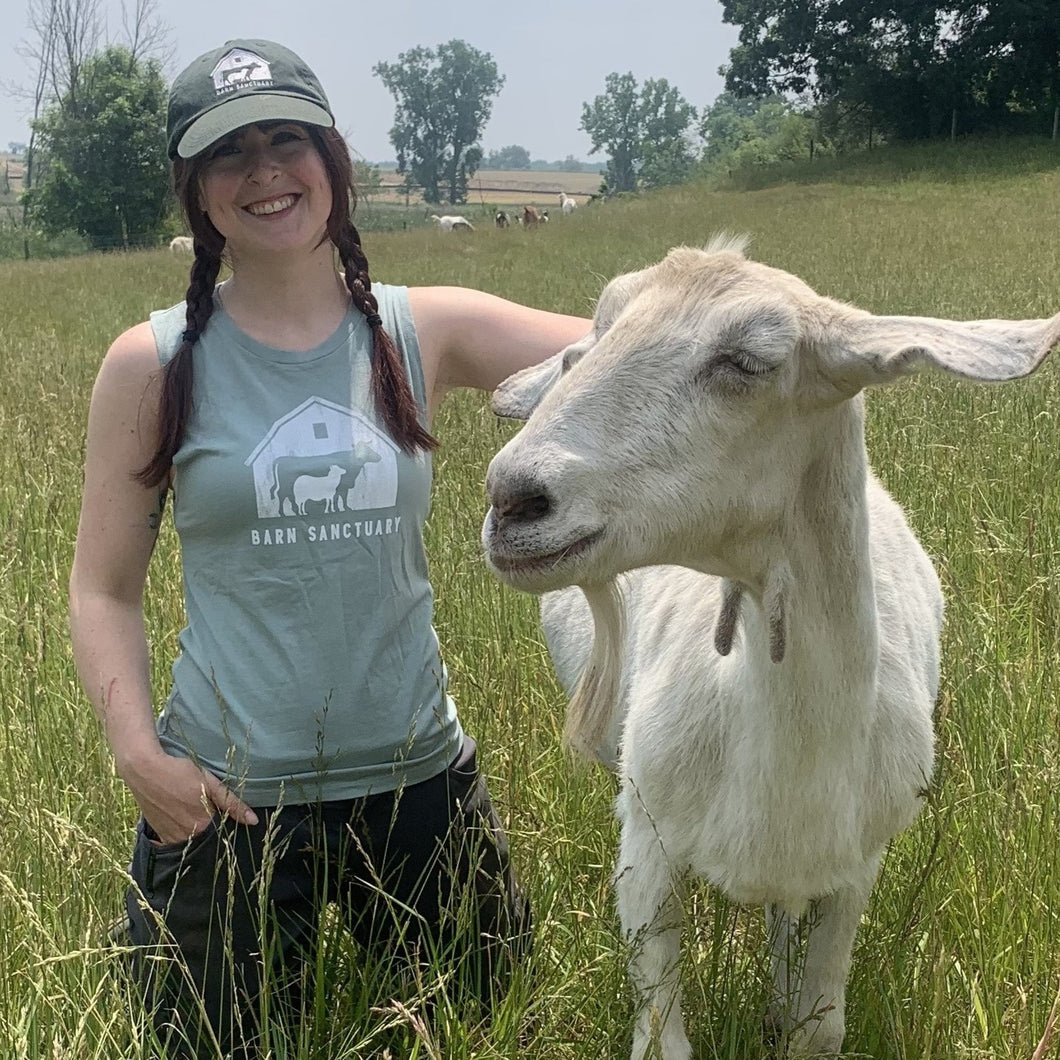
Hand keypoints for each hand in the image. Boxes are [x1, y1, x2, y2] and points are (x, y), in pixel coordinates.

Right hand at [122, 750, 258, 844]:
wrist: (143, 770)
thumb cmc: (179, 772)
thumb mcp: (209, 783)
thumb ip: (231, 803)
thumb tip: (253, 821)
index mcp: (202, 824)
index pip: (223, 835)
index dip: (228, 829)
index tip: (232, 822)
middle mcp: (186, 836)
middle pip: (207, 841)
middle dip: (213, 833)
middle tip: (213, 816)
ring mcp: (170, 837)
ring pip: (192, 842)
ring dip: (198, 834)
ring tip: (196, 816)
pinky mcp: (159, 834)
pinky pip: (176, 841)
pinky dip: (184, 834)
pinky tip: (185, 819)